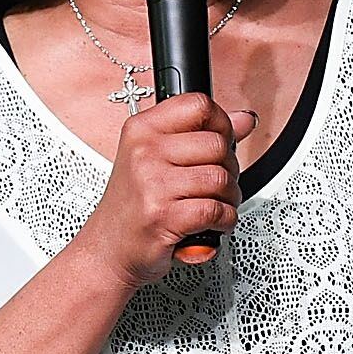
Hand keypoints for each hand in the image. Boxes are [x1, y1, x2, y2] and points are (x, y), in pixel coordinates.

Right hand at [73, 95, 258, 286]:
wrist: (109, 249)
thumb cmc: (134, 205)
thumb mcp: (158, 160)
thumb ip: (202, 135)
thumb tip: (243, 119)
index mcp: (142, 130)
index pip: (198, 104)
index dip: (221, 122)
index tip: (221, 140)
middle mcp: (144, 152)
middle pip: (217, 144)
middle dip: (229, 168)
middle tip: (217, 184)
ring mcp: (152, 183)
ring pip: (221, 178)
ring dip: (229, 198)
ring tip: (214, 205)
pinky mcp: (163, 216)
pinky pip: (216, 210)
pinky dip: (224, 220)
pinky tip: (213, 223)